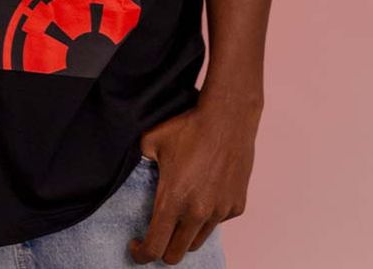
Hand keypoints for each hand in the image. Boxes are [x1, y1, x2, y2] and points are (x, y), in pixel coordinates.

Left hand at [128, 98, 257, 263]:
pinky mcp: (236, 206)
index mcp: (173, 200)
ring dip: (185, 235)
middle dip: (162, 249)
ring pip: (197, 240)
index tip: (136, 246)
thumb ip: (140, 161)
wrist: (227, 118)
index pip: (154, 247)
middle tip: (156, 234)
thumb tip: (137, 168)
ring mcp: (220, 212)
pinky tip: (203, 195)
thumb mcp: (152, 140)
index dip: (141, 254)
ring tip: (178, 216)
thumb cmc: (189, 127)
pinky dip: (208, 217)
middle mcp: (198, 212)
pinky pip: (218, 222)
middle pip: (176, 254)